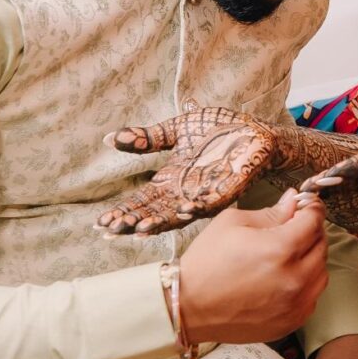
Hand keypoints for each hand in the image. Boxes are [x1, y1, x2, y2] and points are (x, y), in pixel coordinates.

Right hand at [100, 108, 281, 235]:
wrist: (256, 130)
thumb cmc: (219, 131)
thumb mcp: (176, 130)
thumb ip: (147, 138)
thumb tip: (110, 139)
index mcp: (171, 181)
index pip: (141, 200)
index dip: (122, 211)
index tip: (101, 222)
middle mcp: (184, 192)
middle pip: (153, 211)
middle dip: (133, 220)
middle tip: (112, 228)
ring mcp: (205, 194)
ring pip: (177, 213)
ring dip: (158, 221)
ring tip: (137, 228)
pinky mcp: (226, 190)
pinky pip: (209, 203)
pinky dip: (195, 208)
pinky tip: (181, 212)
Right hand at [175, 191, 329, 344]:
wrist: (188, 307)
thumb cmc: (206, 262)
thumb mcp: (233, 223)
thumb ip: (271, 213)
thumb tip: (293, 201)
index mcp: (280, 248)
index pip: (314, 220)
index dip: (311, 208)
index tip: (306, 205)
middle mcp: (294, 278)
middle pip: (321, 245)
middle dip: (311, 231)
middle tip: (293, 227)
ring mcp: (295, 304)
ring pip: (321, 273)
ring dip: (311, 259)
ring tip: (288, 256)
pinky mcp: (291, 322)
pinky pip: (312, 297)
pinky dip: (305, 285)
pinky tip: (284, 280)